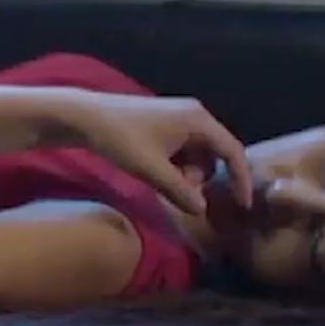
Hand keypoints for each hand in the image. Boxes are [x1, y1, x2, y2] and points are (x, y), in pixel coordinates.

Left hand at [53, 91, 253, 214]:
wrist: (83, 116)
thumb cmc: (118, 139)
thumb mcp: (150, 170)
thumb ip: (180, 191)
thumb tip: (201, 210)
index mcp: (198, 120)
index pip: (232, 151)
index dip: (240, 180)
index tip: (242, 205)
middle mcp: (193, 115)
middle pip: (213, 155)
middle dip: (198, 178)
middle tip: (174, 192)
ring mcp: (178, 117)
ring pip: (196, 155)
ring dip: (185, 174)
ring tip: (158, 181)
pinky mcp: (163, 123)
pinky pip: (181, 150)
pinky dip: (174, 165)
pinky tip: (152, 172)